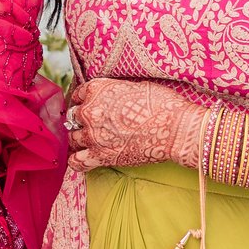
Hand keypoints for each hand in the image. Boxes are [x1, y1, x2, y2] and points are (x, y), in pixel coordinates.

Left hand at [67, 78, 200, 173]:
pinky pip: (76, 162)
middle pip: (73, 117)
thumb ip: (113, 92)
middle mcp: (90, 111)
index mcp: (97, 90)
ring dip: (80, 140)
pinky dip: (77, 161)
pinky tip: (84, 159)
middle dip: (82, 120)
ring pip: (72, 138)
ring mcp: (93, 135)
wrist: (175, 128)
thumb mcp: (134, 86)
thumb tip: (110, 98)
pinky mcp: (101, 156)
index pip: (78, 94)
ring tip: (92, 141)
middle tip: (94, 125)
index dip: (84, 101)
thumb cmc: (161, 104)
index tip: (91, 106)